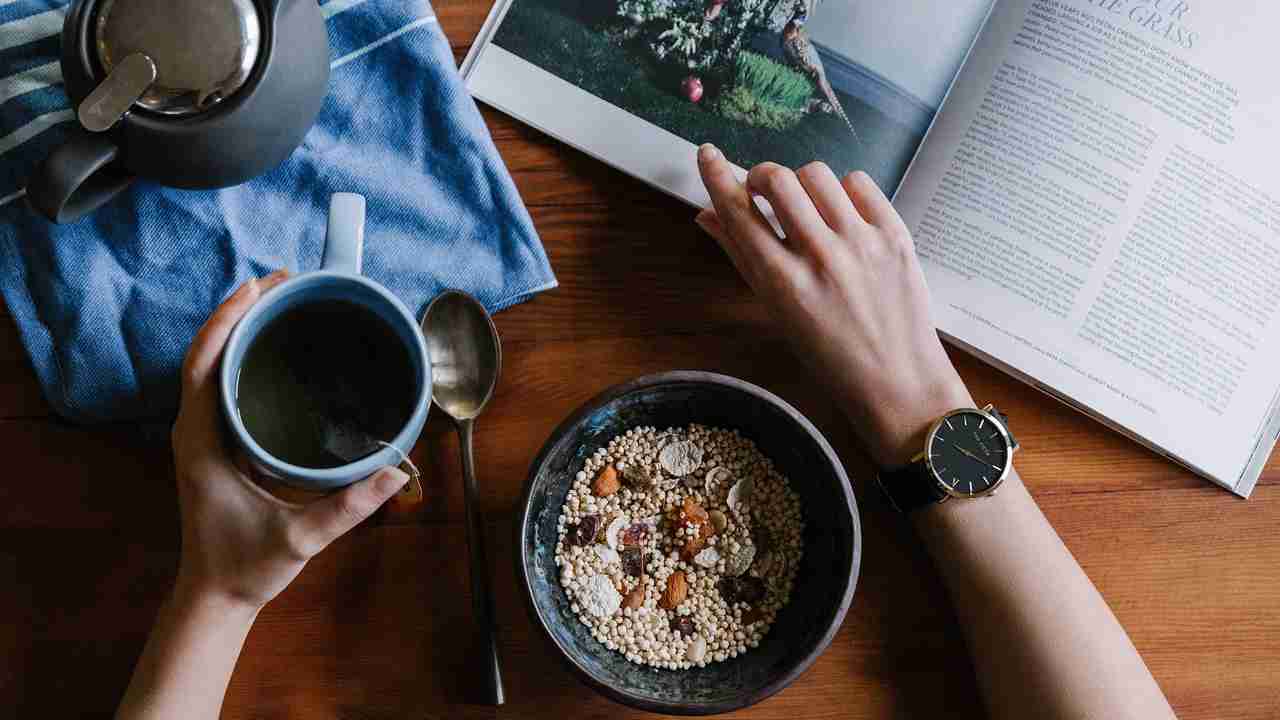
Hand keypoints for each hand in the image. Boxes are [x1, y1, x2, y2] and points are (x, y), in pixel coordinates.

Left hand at [170, 271, 408, 609]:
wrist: (216, 596)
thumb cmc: (246, 567)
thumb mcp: (299, 538)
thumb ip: (347, 507)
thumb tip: (395, 473)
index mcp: (202, 443)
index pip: (203, 364)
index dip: (227, 320)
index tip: (259, 287)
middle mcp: (195, 431)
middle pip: (207, 353)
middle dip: (240, 311)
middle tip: (284, 281)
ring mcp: (202, 436)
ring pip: (211, 365)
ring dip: (240, 328)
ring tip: (281, 300)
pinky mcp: (215, 443)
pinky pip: (222, 384)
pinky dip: (243, 355)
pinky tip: (274, 347)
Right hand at [695, 145, 972, 466]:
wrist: (897, 380)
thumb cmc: (830, 355)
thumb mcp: (777, 312)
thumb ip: (742, 258)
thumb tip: (707, 216)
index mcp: (783, 283)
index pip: (738, 212)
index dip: (717, 176)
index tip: (707, 154)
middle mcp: (821, 257)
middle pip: (778, 180)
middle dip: (762, 175)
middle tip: (763, 189)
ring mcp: (861, 243)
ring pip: (817, 174)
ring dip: (801, 182)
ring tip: (806, 205)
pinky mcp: (895, 235)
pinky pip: (859, 183)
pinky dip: (842, 190)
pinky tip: (840, 212)